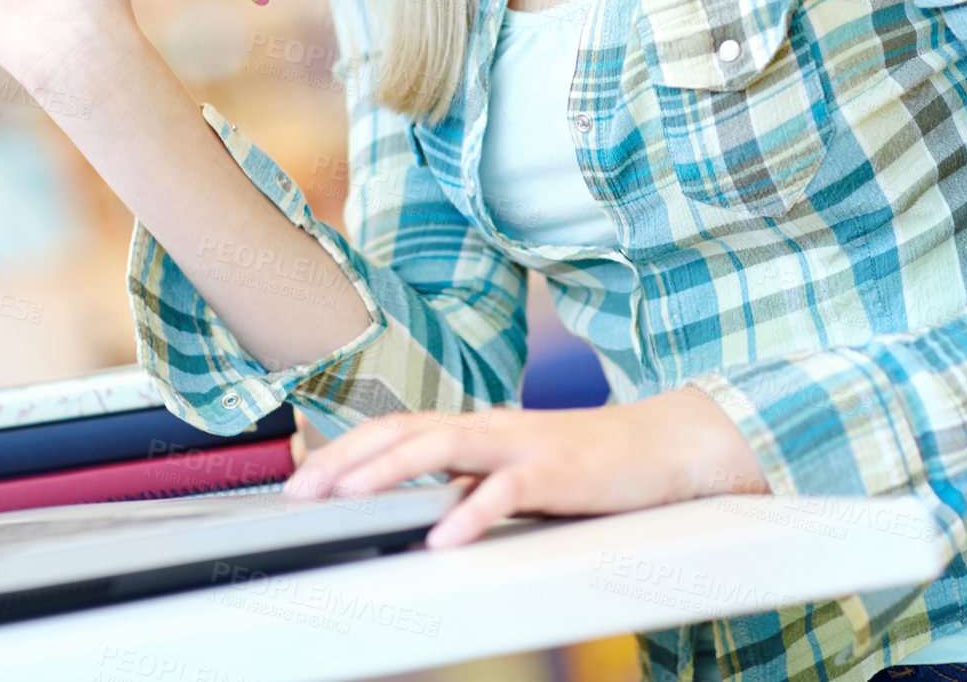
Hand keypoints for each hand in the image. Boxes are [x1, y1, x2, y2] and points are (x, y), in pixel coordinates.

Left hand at [281, 389, 769, 550]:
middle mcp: (490, 428)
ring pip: (445, 445)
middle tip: (301, 489)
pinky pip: (508, 491)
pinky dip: (473, 513)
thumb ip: (471, 482)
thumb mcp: (516, 471)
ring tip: (349, 497)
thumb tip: (422, 508)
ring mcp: (522, 446)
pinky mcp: (559, 472)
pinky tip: (444, 538)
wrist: (665, 446)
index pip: (397, 429)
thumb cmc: (588, 463)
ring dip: (390, 470)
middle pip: (405, 430)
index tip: (302, 477)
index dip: (346, 449)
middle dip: (347, 458)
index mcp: (476, 429)